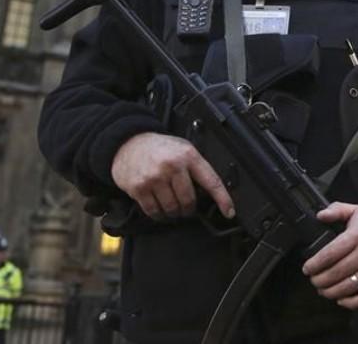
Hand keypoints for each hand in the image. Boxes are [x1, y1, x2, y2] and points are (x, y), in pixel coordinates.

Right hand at [110, 132, 234, 220]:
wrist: (128, 142)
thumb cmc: (159, 148)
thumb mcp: (183, 148)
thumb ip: (196, 167)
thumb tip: (210, 191)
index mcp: (188, 156)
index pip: (211, 181)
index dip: (222, 199)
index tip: (229, 212)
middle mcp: (172, 166)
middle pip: (189, 200)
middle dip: (189, 209)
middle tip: (187, 207)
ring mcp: (155, 178)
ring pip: (172, 209)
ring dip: (174, 213)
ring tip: (172, 206)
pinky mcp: (139, 188)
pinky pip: (154, 211)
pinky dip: (159, 214)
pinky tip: (159, 208)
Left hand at [302, 202, 357, 309]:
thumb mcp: (357, 211)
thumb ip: (337, 210)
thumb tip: (320, 216)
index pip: (329, 254)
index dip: (314, 264)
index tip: (307, 269)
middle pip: (335, 273)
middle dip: (319, 280)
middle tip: (314, 281)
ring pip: (347, 287)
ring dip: (330, 292)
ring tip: (324, 290)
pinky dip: (350, 302)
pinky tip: (341, 300)